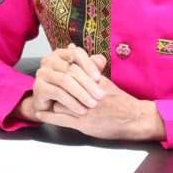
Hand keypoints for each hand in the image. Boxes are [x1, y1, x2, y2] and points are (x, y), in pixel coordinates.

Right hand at [17, 44, 106, 120]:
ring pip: (65, 81)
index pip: (76, 53)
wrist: (49, 105)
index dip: (89, 65)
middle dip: (88, 83)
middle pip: (71, 69)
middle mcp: (49, 60)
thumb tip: (101, 59)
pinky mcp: (38, 87)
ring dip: (81, 93)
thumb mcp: (82, 77)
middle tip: (100, 95)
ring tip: (92, 104)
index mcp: (60, 54)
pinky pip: (58, 93)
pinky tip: (81, 110)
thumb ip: (91, 67)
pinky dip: (72, 102)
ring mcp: (42, 73)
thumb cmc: (68, 89)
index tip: (100, 78)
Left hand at [35, 75, 166, 140]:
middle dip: (57, 87)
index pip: (72, 74)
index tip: (52, 69)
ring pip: (61, 102)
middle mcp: (89, 96)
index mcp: (94, 82)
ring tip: (50, 98)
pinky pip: (61, 119)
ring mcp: (86, 111)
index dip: (61, 72)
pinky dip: (49, 116)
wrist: (132, 119)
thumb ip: (89, 66)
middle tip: (48, 83)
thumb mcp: (106, 81)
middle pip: (64, 88)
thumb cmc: (119, 100)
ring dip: (56, 100)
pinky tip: (40, 113)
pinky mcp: (84, 124)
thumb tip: (72, 48)